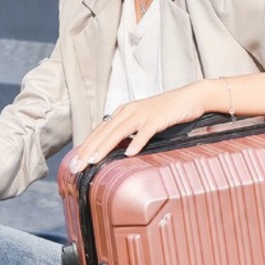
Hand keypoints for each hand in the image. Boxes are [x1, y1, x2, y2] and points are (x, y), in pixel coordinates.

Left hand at [71, 81, 216, 169]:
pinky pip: (145, 131)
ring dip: (104, 146)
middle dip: (88, 150)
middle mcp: (129, 111)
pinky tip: (129, 153)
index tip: (74, 162)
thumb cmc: (167, 112)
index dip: (85, 146)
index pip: (99, 130)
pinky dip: (136, 142)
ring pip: (119, 131)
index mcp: (123, 112)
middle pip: (104, 132)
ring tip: (93, 161)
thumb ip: (129, 133)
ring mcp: (143, 114)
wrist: (190, 97)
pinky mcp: (158, 118)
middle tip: (76, 167)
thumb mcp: (143, 122)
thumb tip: (117, 151)